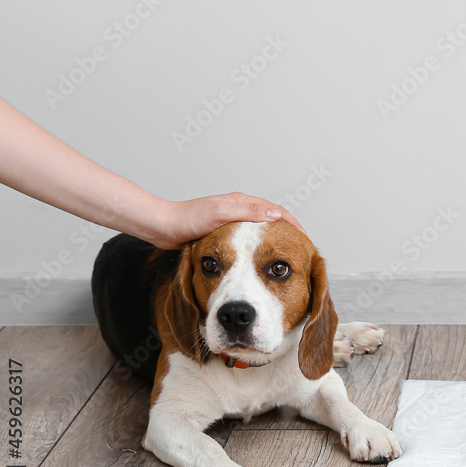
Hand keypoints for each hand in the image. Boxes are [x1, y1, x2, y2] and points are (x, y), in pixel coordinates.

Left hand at [148, 192, 304, 249]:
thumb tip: (276, 214)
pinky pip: (249, 243)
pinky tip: (261, 264)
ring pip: (261, 234)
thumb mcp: (219, 214)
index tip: (304, 239)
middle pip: (272, 222)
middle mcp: (239, 210)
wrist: (161, 228)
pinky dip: (259, 251)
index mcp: (241, 202)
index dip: (292, 225)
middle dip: (287, 235)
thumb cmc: (185, 220)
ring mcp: (232, 223)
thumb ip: (247, 212)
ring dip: (274, 244)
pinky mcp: (224, 237)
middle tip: (300, 251)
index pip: (276, 211)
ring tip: (284, 259)